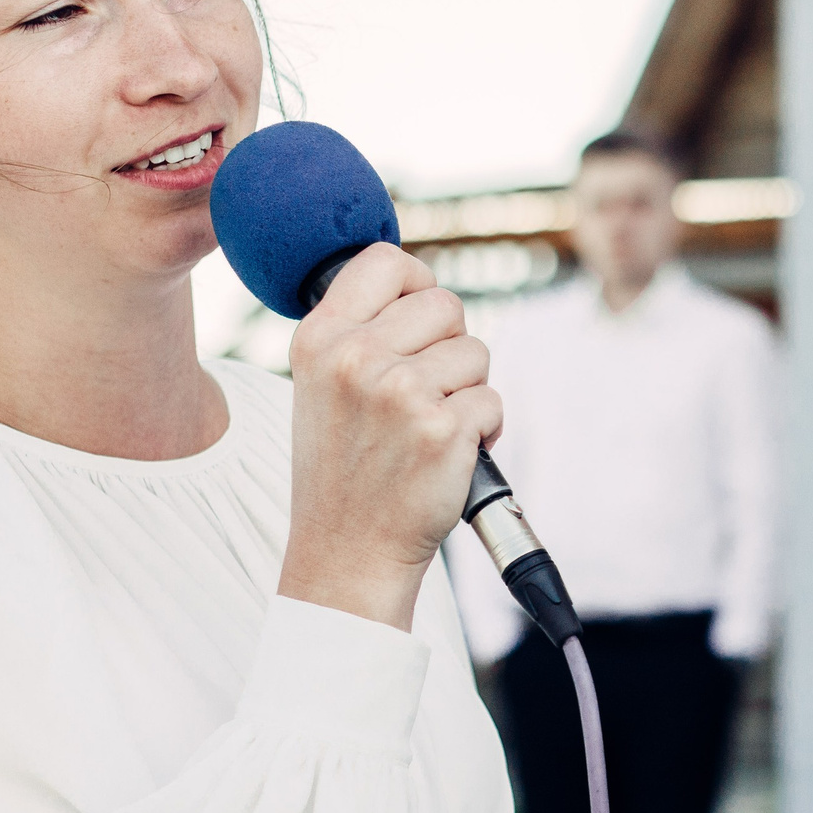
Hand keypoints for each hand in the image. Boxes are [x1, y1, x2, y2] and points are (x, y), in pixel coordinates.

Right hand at [279, 245, 501, 630]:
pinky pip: (492, 401)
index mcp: (320, 338)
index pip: (384, 260)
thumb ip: (361, 333)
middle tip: (429, 392)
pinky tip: (449, 457)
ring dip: (469, 391)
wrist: (348, 551)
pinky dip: (484, 431)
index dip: (418, 282)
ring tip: (431, 430)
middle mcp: (356, 357)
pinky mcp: (443, 428)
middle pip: (446, 304)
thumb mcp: (323, 386)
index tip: (422, 317)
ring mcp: (400, 392)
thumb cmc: (345, 471)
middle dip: (452, 346)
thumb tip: (421, 290)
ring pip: (477, 353)